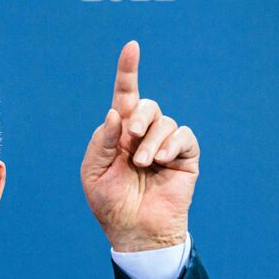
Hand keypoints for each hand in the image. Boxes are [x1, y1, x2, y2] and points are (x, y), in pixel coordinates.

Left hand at [81, 41, 198, 251]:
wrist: (134, 231)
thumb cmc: (111, 204)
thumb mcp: (94, 171)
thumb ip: (102, 141)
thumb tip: (117, 113)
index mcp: (119, 134)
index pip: (125, 96)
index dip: (128, 71)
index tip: (132, 47)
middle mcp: (143, 135)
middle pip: (147, 105)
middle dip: (139, 116)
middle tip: (131, 138)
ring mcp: (165, 145)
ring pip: (164, 121)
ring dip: (151, 141)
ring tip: (144, 165)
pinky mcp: (185, 157)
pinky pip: (183, 136)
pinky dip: (171, 143)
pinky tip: (161, 160)